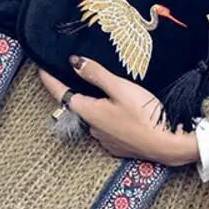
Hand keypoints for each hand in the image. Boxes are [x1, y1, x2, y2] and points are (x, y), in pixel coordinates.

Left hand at [38, 56, 199, 166]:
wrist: (167, 145)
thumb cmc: (145, 114)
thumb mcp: (121, 88)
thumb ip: (97, 74)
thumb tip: (74, 62)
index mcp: (90, 112)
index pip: (62, 93)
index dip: (50, 80)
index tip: (40, 68)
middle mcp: (92, 128)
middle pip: (78, 104)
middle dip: (76, 89)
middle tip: (77, 73)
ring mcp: (105, 139)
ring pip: (94, 116)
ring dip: (95, 103)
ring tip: (106, 89)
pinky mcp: (118, 145)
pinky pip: (106, 126)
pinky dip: (108, 115)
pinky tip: (122, 109)